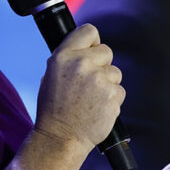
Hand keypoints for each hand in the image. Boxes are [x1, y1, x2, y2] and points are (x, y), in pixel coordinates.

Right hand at [33, 24, 124, 150]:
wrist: (61, 138)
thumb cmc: (54, 109)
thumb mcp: (51, 75)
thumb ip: (69, 58)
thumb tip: (87, 48)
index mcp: (64, 56)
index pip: (89, 31)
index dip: (93, 42)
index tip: (92, 50)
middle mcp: (82, 64)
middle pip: (107, 51)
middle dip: (102, 65)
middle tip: (89, 83)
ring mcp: (99, 79)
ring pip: (115, 73)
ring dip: (107, 84)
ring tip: (90, 99)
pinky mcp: (112, 95)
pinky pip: (119, 90)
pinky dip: (112, 100)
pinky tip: (97, 108)